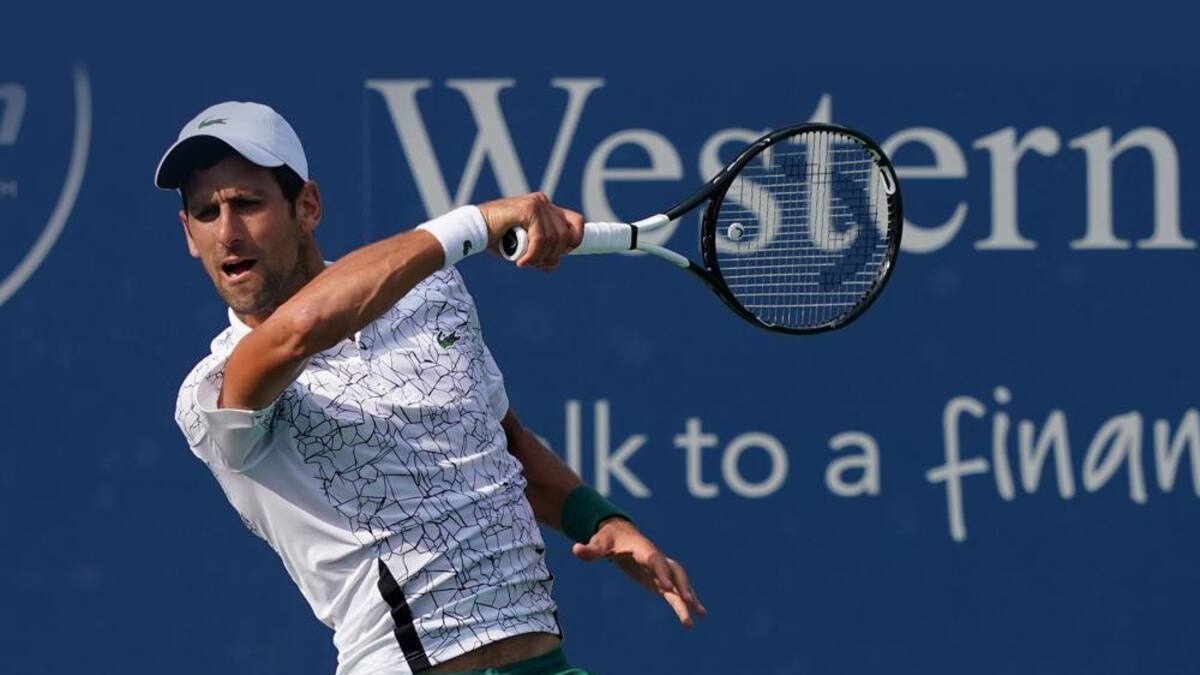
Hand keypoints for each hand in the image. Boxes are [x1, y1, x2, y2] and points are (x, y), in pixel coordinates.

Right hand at [478, 192, 583, 270]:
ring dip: (540, 257)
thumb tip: (554, 263)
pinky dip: (533, 255)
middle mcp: (544, 203)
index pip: (577, 222)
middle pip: (566, 235)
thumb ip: (541, 253)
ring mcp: (537, 203)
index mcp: (546, 209)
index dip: (574, 241)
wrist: (474, 230)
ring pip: (553, 239)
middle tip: (535, 263)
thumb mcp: (525, 248)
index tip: (559, 256)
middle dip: (554, 255)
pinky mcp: (528, 208)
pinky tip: (521, 261)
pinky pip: (540, 238)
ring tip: (524, 262)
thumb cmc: (497, 239)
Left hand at [572, 518, 706, 627]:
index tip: (667, 587)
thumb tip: (576, 550)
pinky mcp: (660, 579)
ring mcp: (661, 569)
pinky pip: (676, 591)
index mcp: (643, 549)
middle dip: (682, 587)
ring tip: (699, 614)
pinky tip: (698, 614)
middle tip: (688, 604)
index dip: (661, 572)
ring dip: (690, 596)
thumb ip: (590, 549)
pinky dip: (687, 601)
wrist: (619, 533)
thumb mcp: (598, 543)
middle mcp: (657, 558)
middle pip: (674, 572)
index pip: (654, 560)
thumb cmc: (608, 538)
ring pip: (680, 582)